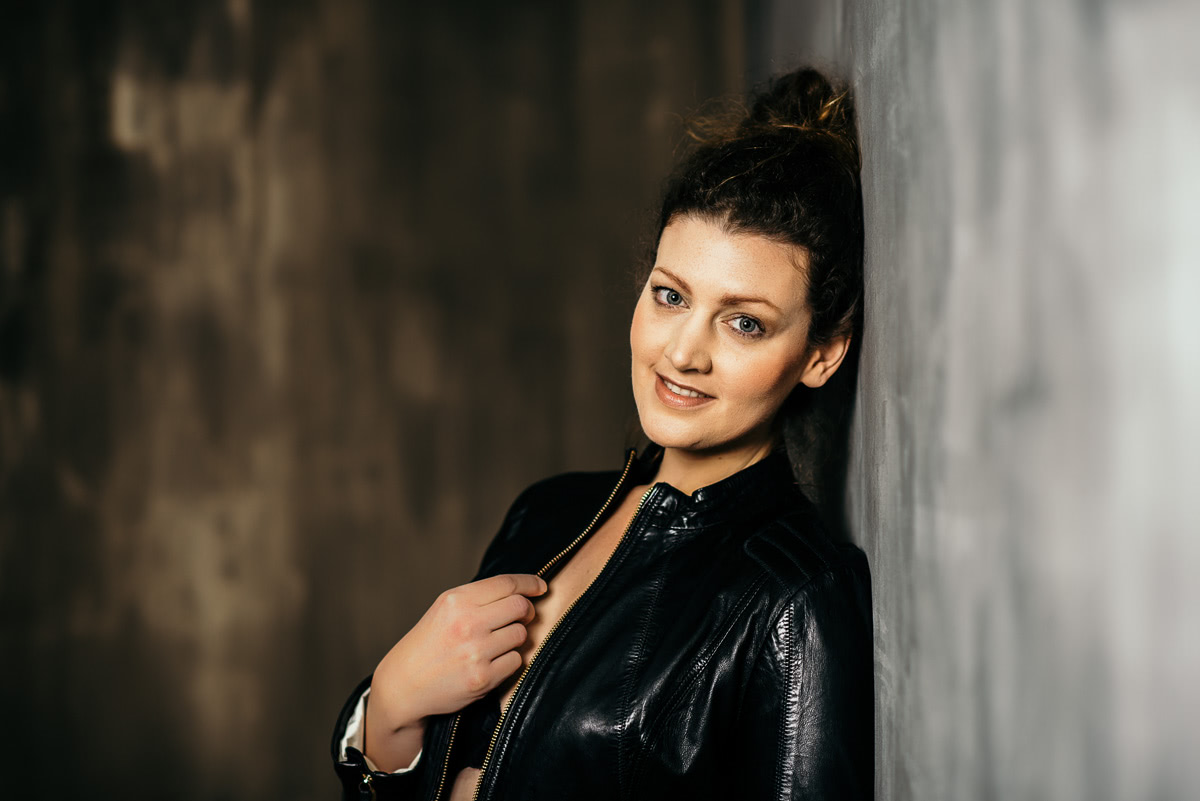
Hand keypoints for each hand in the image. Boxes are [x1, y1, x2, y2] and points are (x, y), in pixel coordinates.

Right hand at [368, 573, 546, 730]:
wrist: (403, 685)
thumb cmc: (428, 643)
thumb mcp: (445, 609)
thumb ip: (479, 598)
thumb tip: (522, 591)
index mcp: (457, 600)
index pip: (507, 583)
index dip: (530, 583)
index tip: (541, 586)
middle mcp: (467, 623)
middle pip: (520, 607)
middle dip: (527, 611)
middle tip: (523, 616)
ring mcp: (475, 652)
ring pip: (521, 635)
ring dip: (516, 638)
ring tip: (498, 642)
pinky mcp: (482, 678)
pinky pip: (516, 661)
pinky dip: (509, 660)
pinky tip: (492, 661)